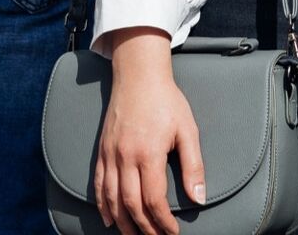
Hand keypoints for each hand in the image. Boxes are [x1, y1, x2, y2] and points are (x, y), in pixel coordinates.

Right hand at [96, 32, 204, 234]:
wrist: (138, 77)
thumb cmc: (166, 101)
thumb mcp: (188, 130)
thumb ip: (193, 166)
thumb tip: (198, 198)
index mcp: (149, 154)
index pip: (154, 199)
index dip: (163, 221)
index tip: (172, 232)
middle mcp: (125, 158)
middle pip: (131, 205)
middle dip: (144, 228)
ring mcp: (110, 155)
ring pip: (112, 199)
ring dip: (123, 222)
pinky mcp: (102, 150)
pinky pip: (99, 184)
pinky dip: (103, 205)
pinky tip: (110, 218)